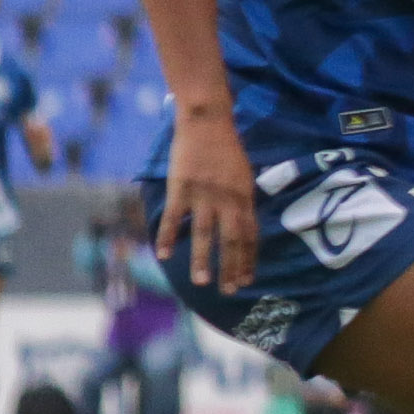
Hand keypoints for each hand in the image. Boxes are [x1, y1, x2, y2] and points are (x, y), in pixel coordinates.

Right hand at [154, 109, 257, 292]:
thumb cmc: (228, 148)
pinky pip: (173, 218)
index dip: (249, 259)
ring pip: (203, 235)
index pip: (250, 236)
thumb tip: (246, 226)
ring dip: (202, 260)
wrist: (207, 122)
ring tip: (201, 282)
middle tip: (230, 291)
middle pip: (230, 241)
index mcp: (245, 198)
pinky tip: (163, 255)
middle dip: (231, 268)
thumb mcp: (246, 175)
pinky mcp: (181, 188)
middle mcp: (227, 200)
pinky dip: (167, 237)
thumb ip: (245, 201)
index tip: (248, 280)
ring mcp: (203, 195)